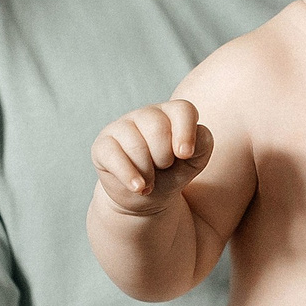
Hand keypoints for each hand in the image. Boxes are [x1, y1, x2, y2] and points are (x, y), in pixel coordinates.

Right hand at [89, 100, 211, 215]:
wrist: (146, 196)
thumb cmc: (173, 173)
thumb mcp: (194, 162)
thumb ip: (203, 144)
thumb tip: (189, 141)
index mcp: (171, 113)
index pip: (182, 110)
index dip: (186, 133)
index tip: (185, 155)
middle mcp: (145, 114)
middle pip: (158, 128)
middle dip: (164, 157)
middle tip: (163, 168)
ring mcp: (121, 127)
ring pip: (136, 144)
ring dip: (148, 172)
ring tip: (150, 182)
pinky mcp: (102, 145)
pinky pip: (114, 156)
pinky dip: (129, 176)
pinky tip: (137, 187)